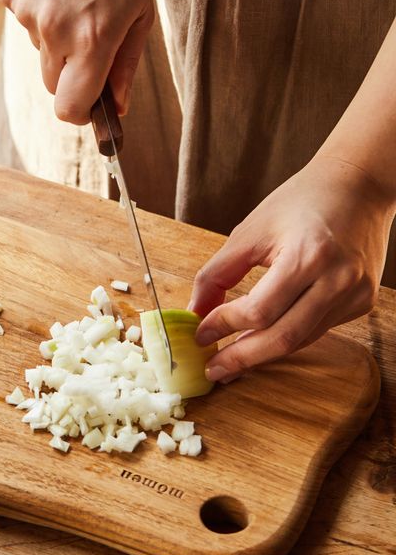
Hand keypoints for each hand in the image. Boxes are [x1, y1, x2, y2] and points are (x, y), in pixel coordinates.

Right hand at [0, 0, 153, 122]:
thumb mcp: (140, 12)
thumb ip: (125, 65)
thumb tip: (116, 108)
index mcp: (92, 42)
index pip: (69, 109)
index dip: (79, 113)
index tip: (88, 106)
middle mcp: (55, 32)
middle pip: (53, 84)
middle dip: (69, 72)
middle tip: (89, 38)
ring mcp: (27, 12)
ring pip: (39, 49)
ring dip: (54, 36)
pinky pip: (23, 19)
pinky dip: (38, 9)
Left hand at [189, 156, 394, 382]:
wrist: (359, 185)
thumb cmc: (301, 201)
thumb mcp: (249, 231)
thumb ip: (216, 275)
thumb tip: (193, 314)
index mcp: (308, 256)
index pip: (259, 311)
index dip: (224, 326)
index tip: (199, 334)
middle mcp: (338, 280)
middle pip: (282, 338)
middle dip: (242, 358)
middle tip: (213, 370)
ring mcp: (355, 294)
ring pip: (299, 340)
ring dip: (261, 353)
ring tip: (230, 360)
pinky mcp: (362, 302)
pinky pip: (314, 330)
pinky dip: (284, 338)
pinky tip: (261, 340)